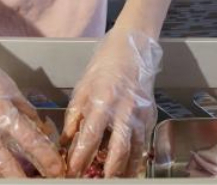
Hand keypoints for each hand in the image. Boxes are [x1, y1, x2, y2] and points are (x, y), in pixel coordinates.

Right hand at [0, 35, 64, 177]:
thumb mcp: (10, 89)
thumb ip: (26, 111)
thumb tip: (41, 129)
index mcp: (1, 113)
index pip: (29, 141)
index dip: (46, 158)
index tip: (57, 170)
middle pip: (7, 166)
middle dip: (26, 179)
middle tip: (41, 183)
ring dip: (2, 183)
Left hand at [62, 27, 162, 177]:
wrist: (134, 46)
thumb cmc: (106, 64)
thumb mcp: (82, 88)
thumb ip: (74, 117)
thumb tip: (66, 143)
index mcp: (102, 101)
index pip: (89, 138)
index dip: (80, 159)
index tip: (71, 173)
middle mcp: (124, 110)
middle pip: (118, 150)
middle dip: (108, 172)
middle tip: (98, 182)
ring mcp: (140, 113)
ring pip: (135, 151)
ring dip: (125, 170)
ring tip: (114, 181)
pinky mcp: (150, 115)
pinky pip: (143, 143)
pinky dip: (136, 158)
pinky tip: (129, 168)